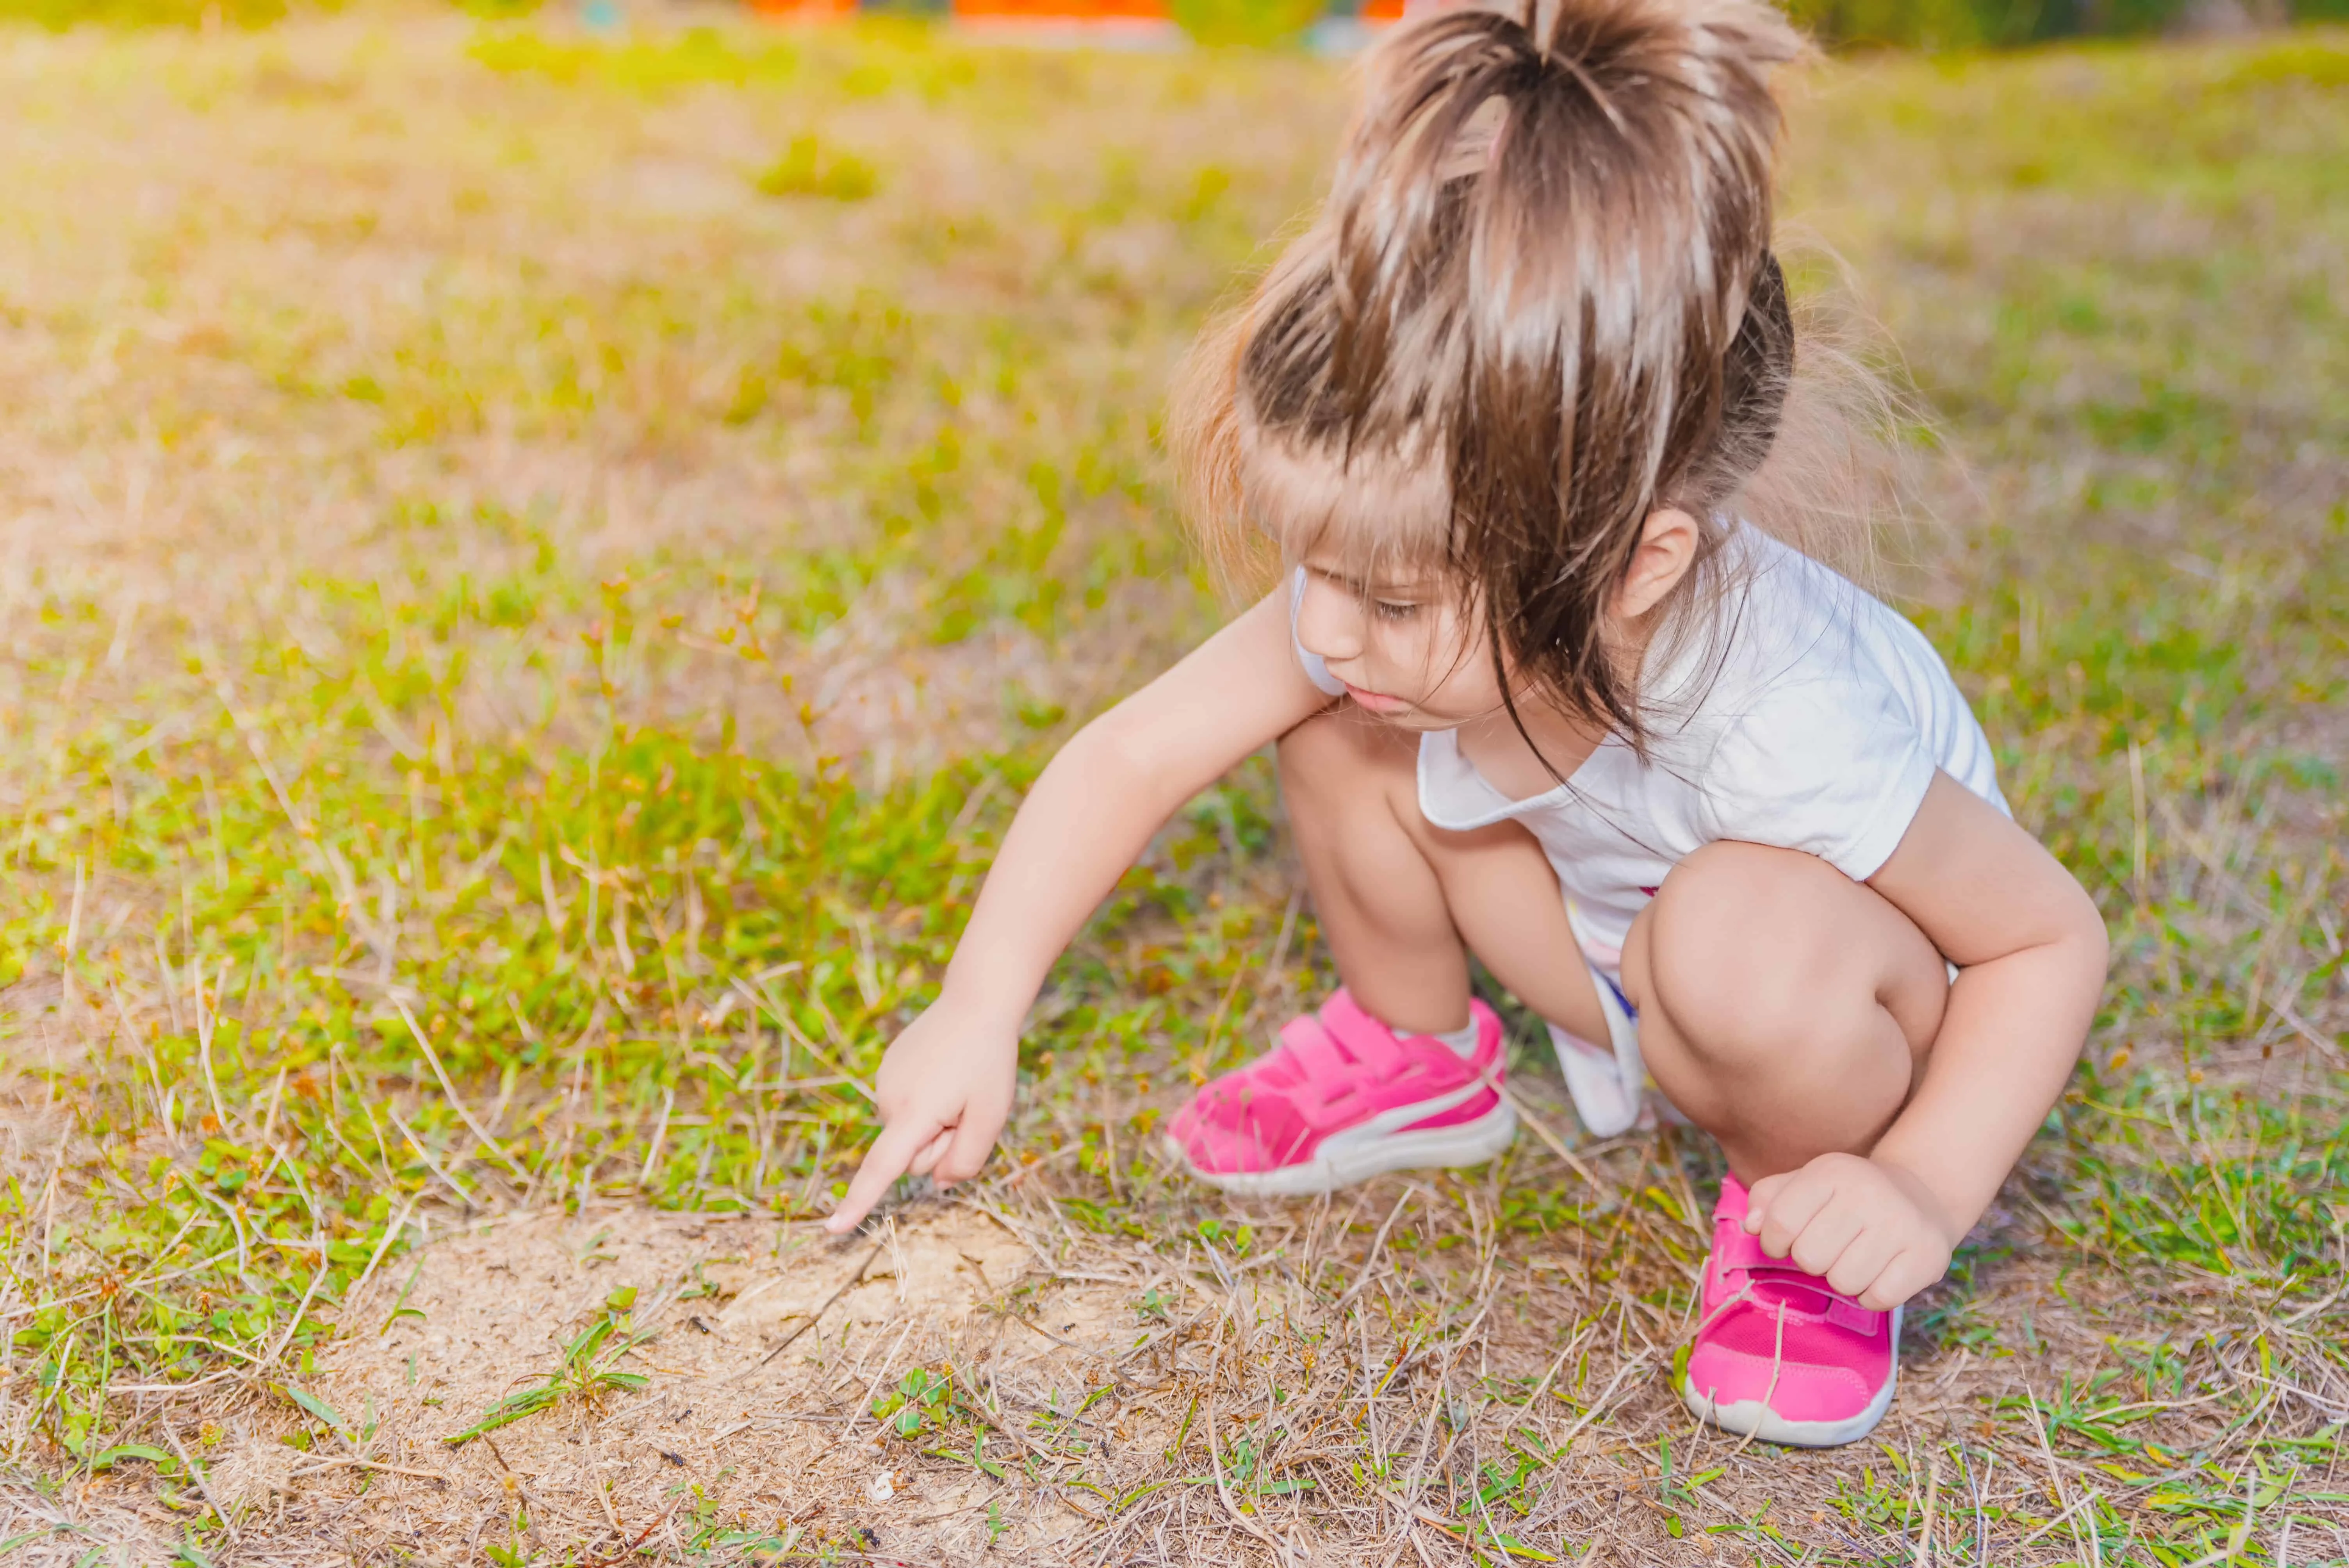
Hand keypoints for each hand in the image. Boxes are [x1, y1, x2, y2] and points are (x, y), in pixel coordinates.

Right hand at [823, 998, 1019, 1235]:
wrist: (976, 1001)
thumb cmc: (989, 1060)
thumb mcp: (991, 1116)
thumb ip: (966, 1161)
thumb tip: (940, 1184)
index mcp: (913, 1112)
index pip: (882, 1168)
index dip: (859, 1202)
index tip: (833, 1229)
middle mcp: (889, 1099)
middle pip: (914, 1155)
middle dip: (942, 1142)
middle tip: (968, 1106)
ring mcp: (885, 1082)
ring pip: (911, 1132)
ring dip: (938, 1120)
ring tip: (960, 1084)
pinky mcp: (888, 1070)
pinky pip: (909, 1108)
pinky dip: (930, 1100)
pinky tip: (947, 1070)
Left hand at [1743, 1153, 1958, 1310]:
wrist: (1922, 1195)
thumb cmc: (1848, 1196)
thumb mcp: (1806, 1183)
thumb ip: (1769, 1198)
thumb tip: (1752, 1225)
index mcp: (1831, 1172)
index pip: (1780, 1222)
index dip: (1774, 1242)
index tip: (1785, 1242)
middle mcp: (1868, 1194)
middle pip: (1810, 1258)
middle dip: (1811, 1261)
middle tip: (1828, 1249)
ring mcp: (1901, 1226)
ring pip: (1844, 1283)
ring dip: (1842, 1280)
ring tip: (1855, 1258)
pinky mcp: (1927, 1257)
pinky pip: (1878, 1298)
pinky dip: (1872, 1294)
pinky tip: (1879, 1271)